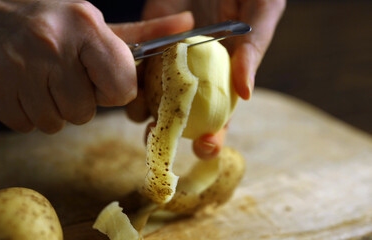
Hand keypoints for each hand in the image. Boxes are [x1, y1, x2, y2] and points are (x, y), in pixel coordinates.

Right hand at [0, 0, 193, 133]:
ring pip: (56, 123)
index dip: (112, 91)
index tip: (98, 79)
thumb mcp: (93, 23)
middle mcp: (53, 43)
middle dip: (78, 102)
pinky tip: (22, 88)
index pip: (122, 89)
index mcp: (86, 26)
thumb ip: (141, 34)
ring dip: (52, 110)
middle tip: (62, 77)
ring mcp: (19, 64)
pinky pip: (26, 125)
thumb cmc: (47, 23)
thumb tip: (186, 24)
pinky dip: (27, 114)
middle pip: (85, 112)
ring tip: (40, 80)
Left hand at [127, 0, 284, 158]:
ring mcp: (168, 63)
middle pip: (180, 118)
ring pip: (151, 100)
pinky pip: (134, 70)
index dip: (213, 137)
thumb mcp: (260, 11)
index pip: (219, 118)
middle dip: (169, 135)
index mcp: (223, 78)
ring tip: (140, 107)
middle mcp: (194, 76)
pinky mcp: (148, 44)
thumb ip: (254, 51)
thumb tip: (246, 93)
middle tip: (157, 138)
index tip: (205, 145)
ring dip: (142, 111)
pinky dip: (129, 78)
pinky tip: (126, 80)